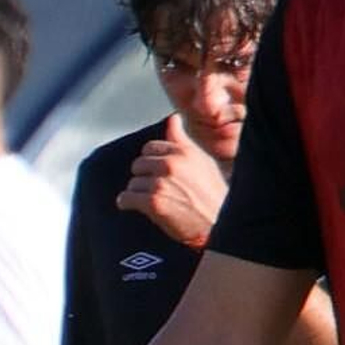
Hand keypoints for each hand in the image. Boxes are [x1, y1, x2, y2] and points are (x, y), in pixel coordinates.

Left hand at [115, 113, 227, 247]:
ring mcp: (160, 183)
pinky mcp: (152, 202)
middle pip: (139, 164)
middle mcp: (171, 164)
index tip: (156, 171)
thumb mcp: (203, 162)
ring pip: (133, 183)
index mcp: (183, 152)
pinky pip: (126, 198)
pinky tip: (139, 207)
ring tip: (154, 201)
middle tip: (156, 189)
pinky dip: (128, 204)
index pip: (150, 147)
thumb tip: (173, 119)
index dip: (152, 161)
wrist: (218, 225)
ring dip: (139, 193)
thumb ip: (183, 141)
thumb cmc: (214, 196)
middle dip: (144, 177)